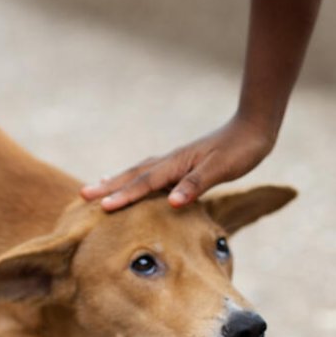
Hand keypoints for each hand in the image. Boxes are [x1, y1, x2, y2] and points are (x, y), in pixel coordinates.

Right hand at [80, 114, 275, 210]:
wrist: (253, 129)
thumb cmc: (239, 150)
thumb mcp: (221, 169)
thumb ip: (196, 184)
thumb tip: (173, 203)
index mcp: (177, 164)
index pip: (145, 183)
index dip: (123, 196)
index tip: (101, 207)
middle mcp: (171, 161)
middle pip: (134, 175)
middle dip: (108, 186)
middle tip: (83, 195)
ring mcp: (175, 161)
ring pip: (139, 172)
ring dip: (118, 180)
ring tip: (97, 186)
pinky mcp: (182, 164)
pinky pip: (151, 173)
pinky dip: (135, 178)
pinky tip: (133, 182)